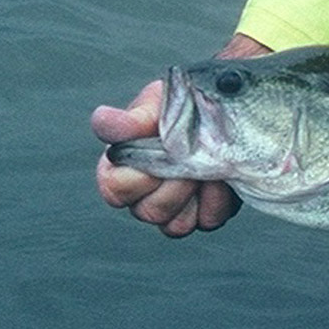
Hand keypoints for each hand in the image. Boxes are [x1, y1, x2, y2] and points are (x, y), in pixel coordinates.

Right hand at [92, 33, 271, 236]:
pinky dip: (218, 200)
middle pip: (147, 211)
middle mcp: (143, 193)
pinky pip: (206, 221)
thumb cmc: (182, 104)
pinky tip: (223, 179)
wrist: (226, 112)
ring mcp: (174, 208)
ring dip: (196, 192)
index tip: (160, 153)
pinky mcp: (203, 214)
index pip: (114, 188)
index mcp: (122, 165)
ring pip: (174, 224)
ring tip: (209, 166)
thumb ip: (132, 118)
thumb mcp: (158, 103)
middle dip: (175, 183)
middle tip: (191, 158)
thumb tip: (103, 121)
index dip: (137, 177)